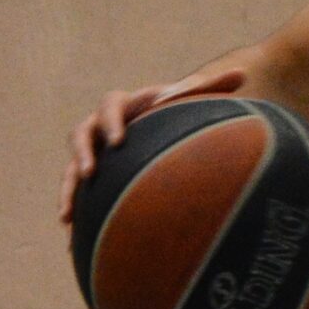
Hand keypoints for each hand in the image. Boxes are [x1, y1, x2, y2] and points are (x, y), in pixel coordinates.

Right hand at [59, 63, 246, 225]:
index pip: (110, 105)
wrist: (156, 125)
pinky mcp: (92, 175)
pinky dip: (73, 209)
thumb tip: (241, 74)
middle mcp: (101, 126)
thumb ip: (210, 88)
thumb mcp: (189, 99)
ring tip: (67, 214)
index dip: (111, 122)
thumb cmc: (174, 111)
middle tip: (89, 171)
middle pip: (80, 134)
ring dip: (68, 189)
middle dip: (82, 153)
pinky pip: (75, 191)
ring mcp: (93, 151)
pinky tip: (71, 233)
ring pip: (71, 168)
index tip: (119, 140)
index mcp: (124, 105)